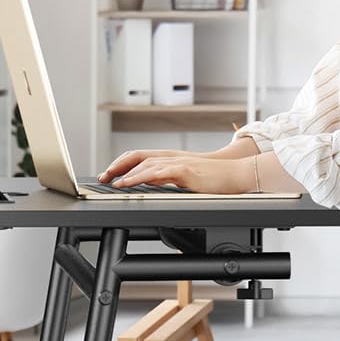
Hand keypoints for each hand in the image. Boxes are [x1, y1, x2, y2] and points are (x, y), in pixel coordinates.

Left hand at [98, 149, 257, 194]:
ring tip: (112, 182)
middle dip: (117, 166)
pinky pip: (158, 173)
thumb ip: (168, 178)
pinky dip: (141, 178)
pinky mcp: (185, 171)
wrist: (236, 175)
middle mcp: (171, 157)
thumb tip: (150, 182)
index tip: (109, 173)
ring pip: (145, 163)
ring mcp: (178, 162)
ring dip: (126, 172)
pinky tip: (132, 184)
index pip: (140, 156)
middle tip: (103, 176)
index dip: (122, 163)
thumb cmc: (215, 180)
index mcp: (170, 158)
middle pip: (137, 156)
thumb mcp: (186, 178)